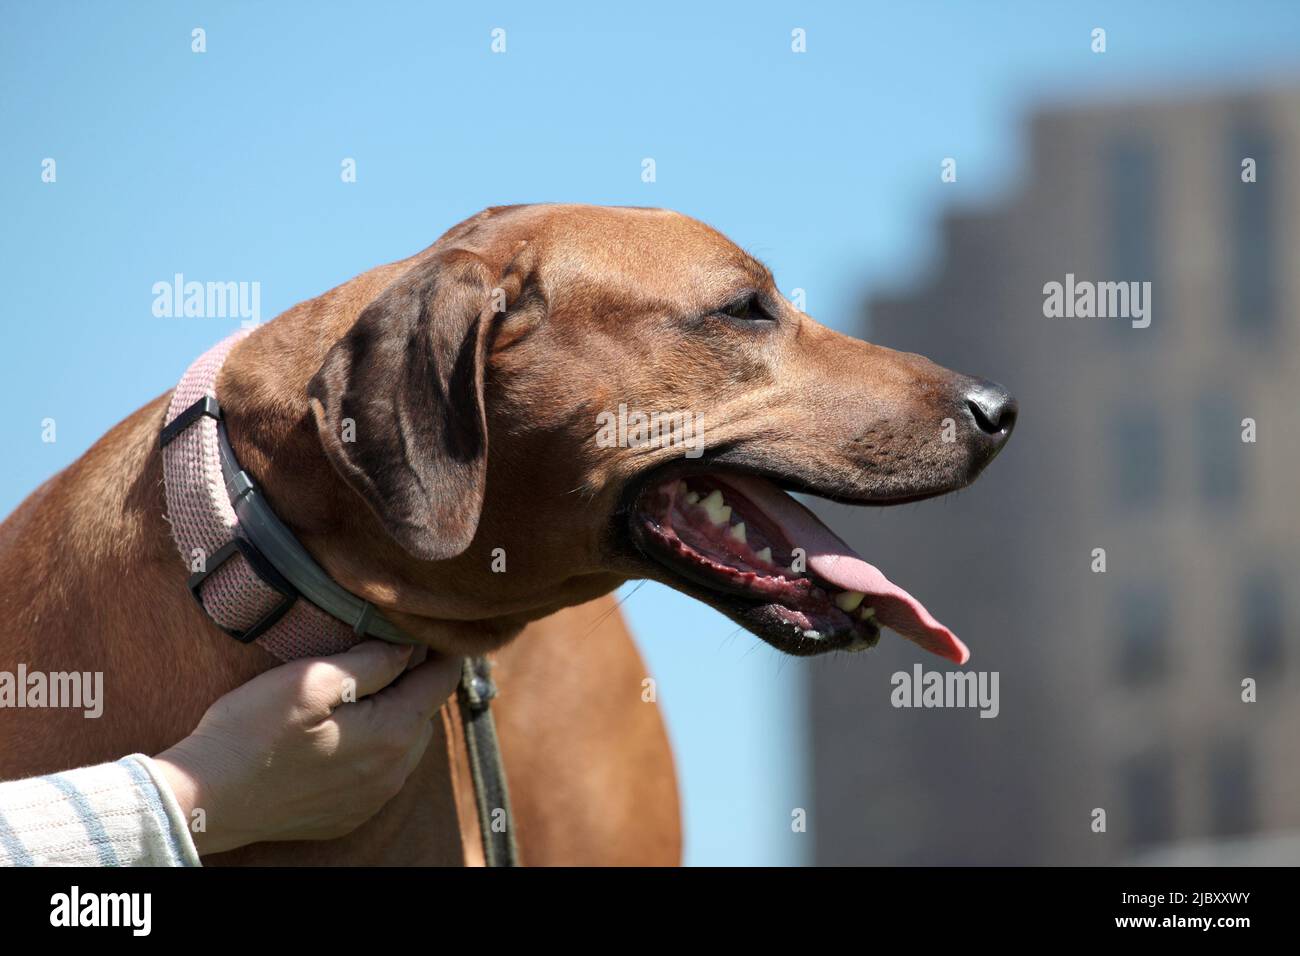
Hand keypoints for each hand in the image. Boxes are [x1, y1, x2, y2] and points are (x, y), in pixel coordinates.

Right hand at [153, 641, 459, 855]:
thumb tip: (407, 647)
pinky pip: (379, 771)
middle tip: (385, 649)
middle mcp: (394, 773)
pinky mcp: (348, 814)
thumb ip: (371, 662)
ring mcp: (372, 799)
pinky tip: (341, 730)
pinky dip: (372, 746)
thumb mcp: (311, 679)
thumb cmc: (251, 733)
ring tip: (362, 688)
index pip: (442, 681)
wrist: (204, 799)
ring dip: (394, 714)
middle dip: (414, 680)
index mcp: (393, 734)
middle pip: (425, 712)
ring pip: (405, 743)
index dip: (440, 649)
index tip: (425, 626)